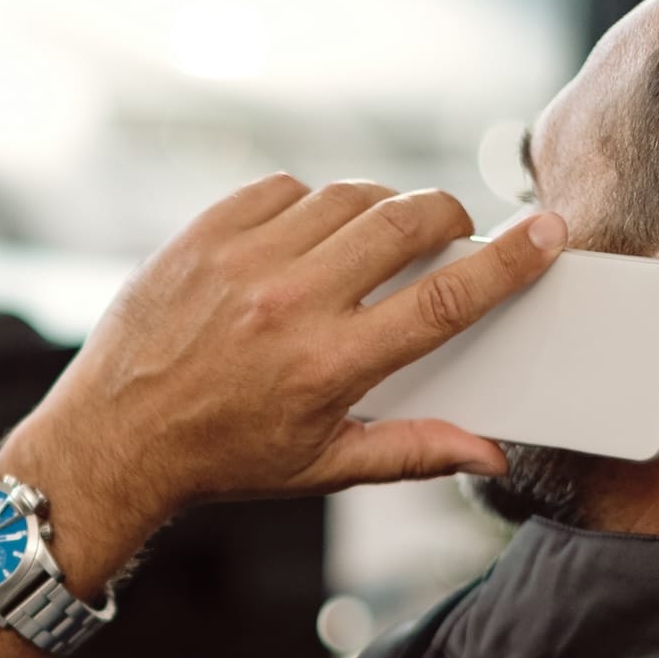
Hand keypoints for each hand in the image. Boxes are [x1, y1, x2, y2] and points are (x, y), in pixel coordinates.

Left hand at [0, 178, 566, 578]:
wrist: (113, 440)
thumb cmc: (220, 457)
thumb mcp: (320, 468)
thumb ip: (412, 451)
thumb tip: (487, 455)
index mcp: (330, 367)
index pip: (445, 299)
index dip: (508, 260)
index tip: (546, 230)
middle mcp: (289, 306)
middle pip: (407, 224)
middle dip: (448, 217)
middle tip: (452, 233)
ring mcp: (242, 262)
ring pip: (349, 198)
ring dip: (380, 209)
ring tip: (377, 240)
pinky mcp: (204, 235)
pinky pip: (283, 189)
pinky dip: (310, 204)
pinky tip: (308, 235)